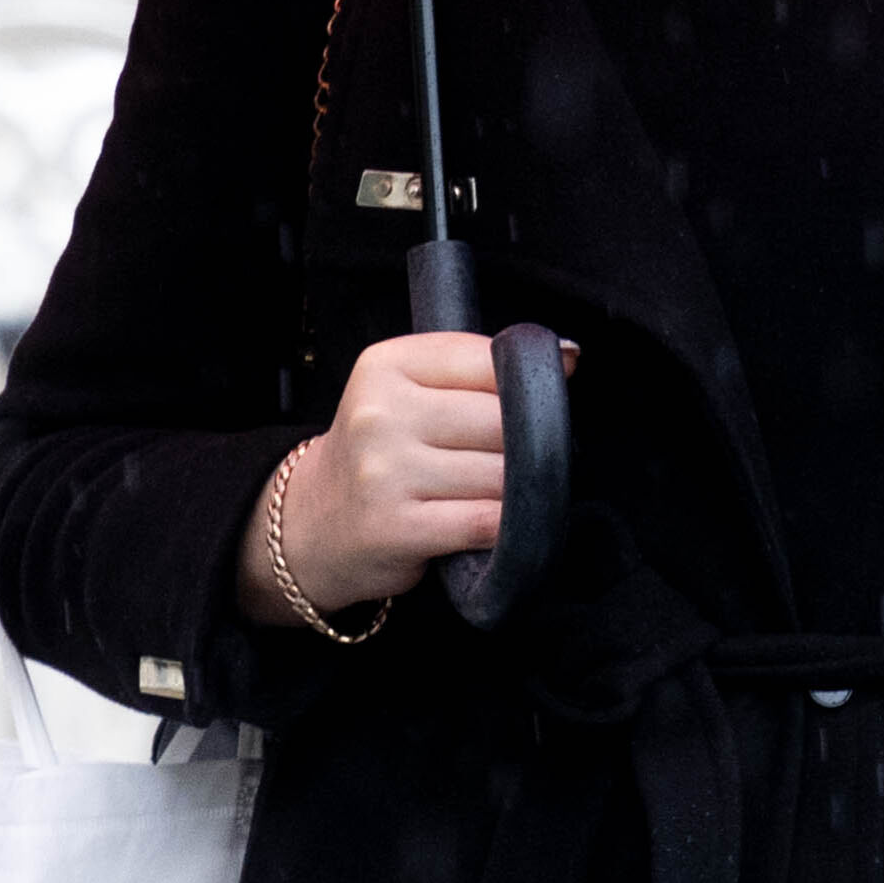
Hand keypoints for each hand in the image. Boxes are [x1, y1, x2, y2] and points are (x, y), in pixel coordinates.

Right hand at [236, 333, 570, 625]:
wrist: (314, 523)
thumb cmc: (381, 454)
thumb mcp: (408, 392)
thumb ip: (480, 370)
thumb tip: (569, 355)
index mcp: (385, 364)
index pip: (489, 360)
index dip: (523, 388)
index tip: (526, 407)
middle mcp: (379, 413)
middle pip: (502, 420)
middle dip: (523, 446)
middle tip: (508, 462)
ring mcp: (384, 471)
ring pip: (500, 474)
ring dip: (513, 492)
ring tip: (489, 494)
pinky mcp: (396, 527)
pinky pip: (486, 522)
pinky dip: (504, 527)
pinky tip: (492, 525)